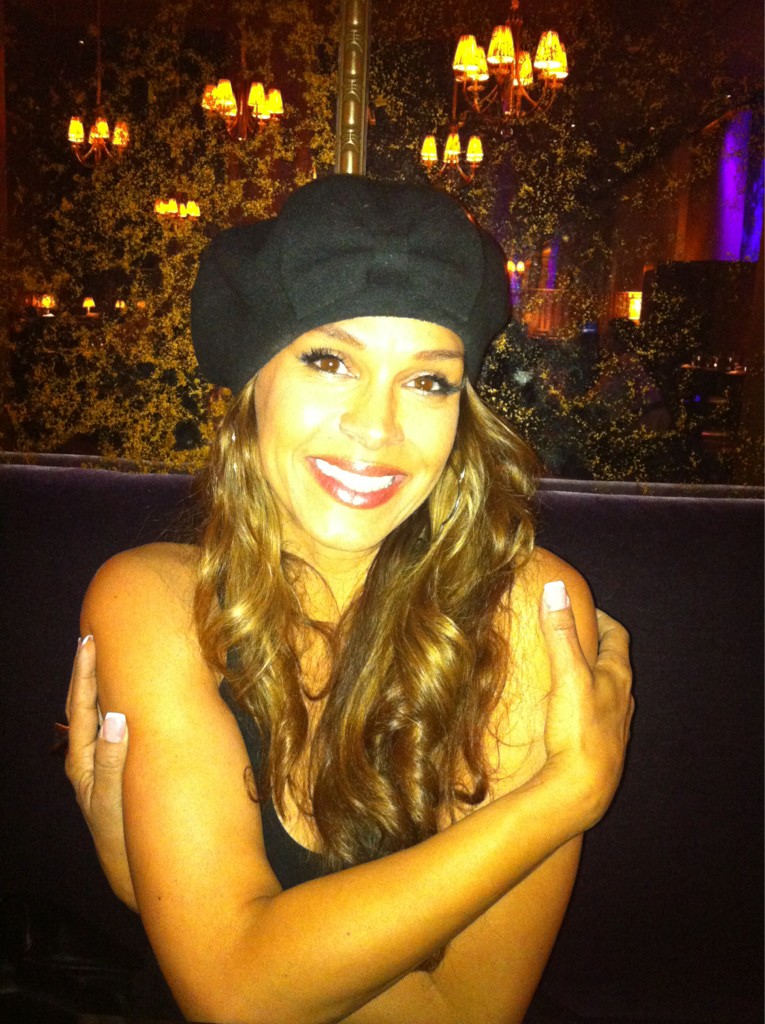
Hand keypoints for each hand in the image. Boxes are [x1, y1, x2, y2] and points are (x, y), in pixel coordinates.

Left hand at [65, 636, 137, 911]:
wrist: (131, 873)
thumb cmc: (122, 838)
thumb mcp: (113, 801)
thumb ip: (114, 760)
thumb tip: (116, 716)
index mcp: (82, 760)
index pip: (81, 705)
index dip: (84, 671)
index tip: (88, 639)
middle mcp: (87, 757)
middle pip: (84, 703)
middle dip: (88, 670)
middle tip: (94, 636)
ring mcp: (101, 762)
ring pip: (99, 714)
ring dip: (102, 684)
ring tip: (110, 656)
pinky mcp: (117, 768)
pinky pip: (114, 726)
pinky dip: (118, 703)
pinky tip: (130, 694)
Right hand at [538, 582, 633, 831]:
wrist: (582, 790)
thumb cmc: (578, 730)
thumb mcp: (567, 674)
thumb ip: (560, 632)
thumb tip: (555, 588)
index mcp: (618, 677)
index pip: (617, 636)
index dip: (602, 619)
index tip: (583, 609)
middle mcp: (623, 699)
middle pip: (614, 663)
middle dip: (595, 646)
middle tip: (572, 636)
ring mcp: (615, 725)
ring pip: (608, 691)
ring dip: (592, 676)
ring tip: (568, 671)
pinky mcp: (603, 747)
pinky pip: (598, 715)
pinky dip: (586, 703)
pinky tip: (568, 712)